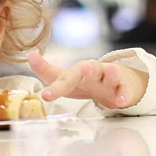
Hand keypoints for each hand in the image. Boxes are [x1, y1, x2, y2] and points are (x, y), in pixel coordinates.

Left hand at [28, 51, 147, 108]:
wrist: (116, 81)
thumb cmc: (87, 82)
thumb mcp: (66, 78)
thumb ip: (46, 70)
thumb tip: (30, 54)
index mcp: (78, 72)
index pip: (65, 78)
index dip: (55, 87)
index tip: (45, 96)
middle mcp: (94, 72)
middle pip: (91, 69)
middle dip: (89, 69)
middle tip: (87, 68)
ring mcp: (110, 79)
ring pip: (111, 75)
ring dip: (111, 74)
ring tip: (110, 72)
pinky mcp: (124, 88)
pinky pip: (125, 90)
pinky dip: (125, 95)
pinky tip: (122, 101)